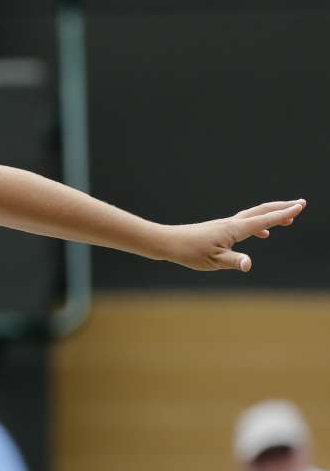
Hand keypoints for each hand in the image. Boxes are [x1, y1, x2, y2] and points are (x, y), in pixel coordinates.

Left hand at [165, 199, 305, 270]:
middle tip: (300, 205)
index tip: (301, 206)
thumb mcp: (214, 261)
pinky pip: (244, 224)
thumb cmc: (190, 252)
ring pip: (253, 216)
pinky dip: (258, 225)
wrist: (169, 243)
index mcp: (234, 229)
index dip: (284, 214)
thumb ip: (234, 262)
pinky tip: (262, 234)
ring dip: (272, 216)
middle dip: (281, 208)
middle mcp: (231, 223)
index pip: (264, 219)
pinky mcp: (219, 229)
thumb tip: (249, 265)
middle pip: (261, 211)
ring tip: (288, 220)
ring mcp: (225, 225)